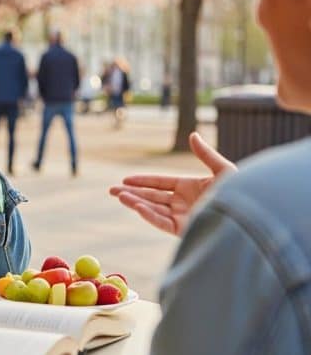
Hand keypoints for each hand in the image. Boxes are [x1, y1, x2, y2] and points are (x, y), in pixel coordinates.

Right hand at [109, 132, 236, 235]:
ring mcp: (182, 217)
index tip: (125, 179)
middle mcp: (183, 203)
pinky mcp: (184, 229)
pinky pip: (162, 222)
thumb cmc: (243, 192)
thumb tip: (193, 135)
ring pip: (153, 209)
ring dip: (135, 202)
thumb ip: (205, 154)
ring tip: (118, 195)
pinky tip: (136, 206)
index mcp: (189, 188)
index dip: (142, 181)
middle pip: (151, 197)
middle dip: (131, 193)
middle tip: (111, 190)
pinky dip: (148, 214)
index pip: (160, 184)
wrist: (253, 215)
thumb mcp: (223, 169)